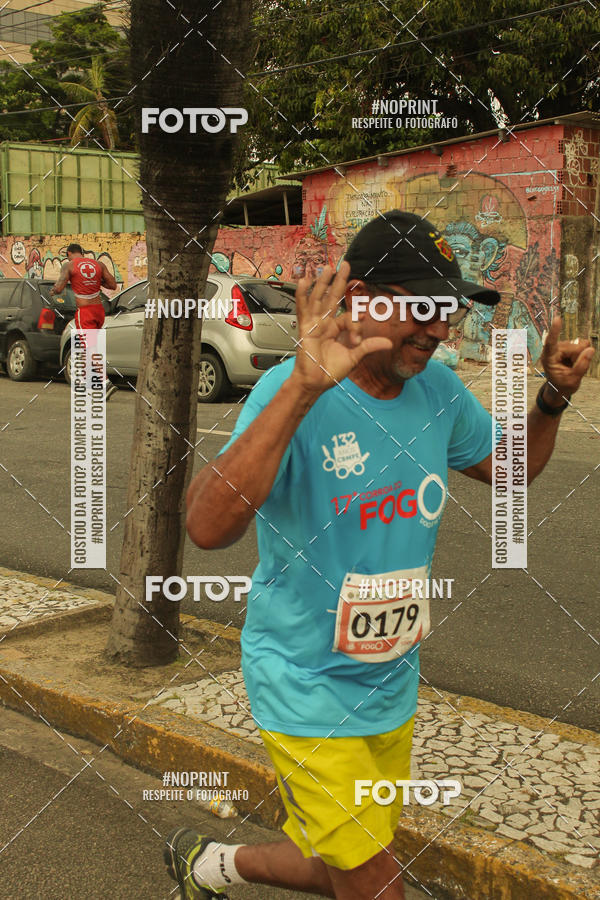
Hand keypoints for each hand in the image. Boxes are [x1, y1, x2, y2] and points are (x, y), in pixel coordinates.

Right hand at [291, 261, 391, 396]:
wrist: (314, 383)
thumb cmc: (329, 372)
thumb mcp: (354, 358)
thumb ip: (369, 347)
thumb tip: (388, 343)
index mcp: (335, 329)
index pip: (348, 317)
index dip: (356, 325)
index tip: (356, 340)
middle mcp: (324, 324)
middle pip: (332, 298)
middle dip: (339, 282)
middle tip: (344, 265)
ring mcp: (314, 325)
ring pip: (319, 299)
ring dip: (323, 283)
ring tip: (328, 268)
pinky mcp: (305, 329)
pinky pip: (303, 309)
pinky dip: (302, 295)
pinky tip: (305, 282)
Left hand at [540, 315, 594, 402]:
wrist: (560, 387)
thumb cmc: (563, 385)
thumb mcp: (573, 380)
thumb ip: (582, 365)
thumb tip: (590, 349)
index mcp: (548, 358)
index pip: (551, 343)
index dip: (555, 331)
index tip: (557, 319)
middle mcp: (554, 350)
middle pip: (575, 347)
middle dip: (579, 358)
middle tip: (572, 370)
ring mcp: (562, 346)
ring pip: (581, 346)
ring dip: (580, 357)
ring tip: (571, 366)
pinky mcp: (569, 345)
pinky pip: (583, 345)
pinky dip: (583, 354)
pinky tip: (575, 361)